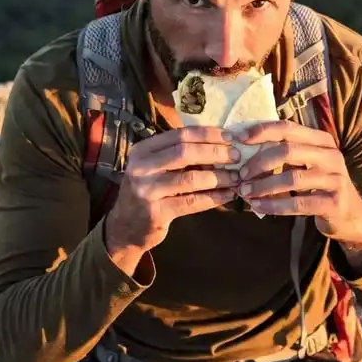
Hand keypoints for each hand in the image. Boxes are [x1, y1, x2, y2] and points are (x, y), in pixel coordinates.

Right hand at [104, 125, 239, 274]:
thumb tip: (219, 144)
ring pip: (190, 179)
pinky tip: (228, 195)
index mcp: (143, 150)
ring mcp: (147, 191)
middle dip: (215, 152)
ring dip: (218, 177)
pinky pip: (191, 202)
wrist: (125, 227)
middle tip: (236, 156)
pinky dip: (213, 198)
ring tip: (236, 177)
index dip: (207, 134)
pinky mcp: (156, 213)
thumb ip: (178, 155)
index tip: (229, 136)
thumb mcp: (155, 167)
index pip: (180, 135)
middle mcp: (141, 168)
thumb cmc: (148, 191)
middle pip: (185, 153)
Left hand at [234, 120, 361, 251]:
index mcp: (322, 140)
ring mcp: (335, 179)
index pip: (289, 128)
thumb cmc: (320, 185)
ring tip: (246, 193)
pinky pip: (298, 204)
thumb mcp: (308, 163)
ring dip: (264, 186)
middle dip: (260, 162)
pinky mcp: (334, 203)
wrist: (350, 215)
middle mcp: (331, 156)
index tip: (240, 139)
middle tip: (242, 175)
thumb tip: (246, 146)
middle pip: (288, 151)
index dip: (263, 131)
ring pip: (292, 178)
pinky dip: (275, 205)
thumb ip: (285, 153)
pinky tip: (259, 207)